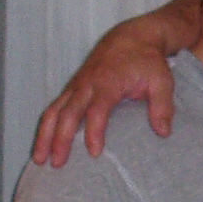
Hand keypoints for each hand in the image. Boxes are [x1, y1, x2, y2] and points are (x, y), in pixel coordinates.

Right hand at [32, 17, 185, 165]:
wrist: (132, 37)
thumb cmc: (147, 61)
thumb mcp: (162, 81)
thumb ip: (163, 106)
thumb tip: (163, 132)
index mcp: (108, 83)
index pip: (97, 110)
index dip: (94, 132)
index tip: (94, 153)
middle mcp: (87, 84)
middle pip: (67, 114)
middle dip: (60, 139)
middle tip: (58, 164)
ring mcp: (76, 86)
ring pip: (54, 111)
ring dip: (45, 135)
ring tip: (39, 159)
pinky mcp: (72, 88)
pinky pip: (54, 108)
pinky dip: (47, 127)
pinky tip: (44, 145)